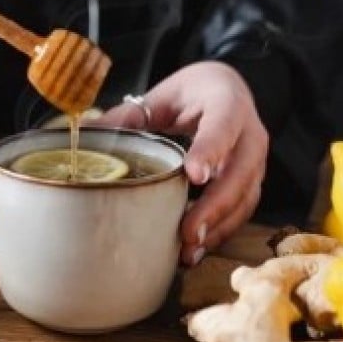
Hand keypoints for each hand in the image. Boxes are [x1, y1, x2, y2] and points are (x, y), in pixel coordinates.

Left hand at [91, 61, 268, 265]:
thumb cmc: (192, 94)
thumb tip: (86, 134)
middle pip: (241, 172)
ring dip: (219, 227)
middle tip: (188, 232)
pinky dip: (221, 231)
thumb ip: (129, 116)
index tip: (194, 176)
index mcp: (227, 101)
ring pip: (246, 197)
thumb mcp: (163, 96)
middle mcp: (250, 132)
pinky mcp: (252, 182)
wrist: (226, 90)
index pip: (223, 126)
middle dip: (216, 206)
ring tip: (189, 251)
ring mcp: (256, 160)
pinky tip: (196, 248)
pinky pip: (243, 210)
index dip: (210, 151)